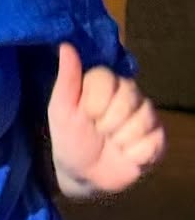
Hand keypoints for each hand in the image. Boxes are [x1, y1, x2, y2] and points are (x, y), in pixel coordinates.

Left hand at [47, 42, 164, 196]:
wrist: (83, 174)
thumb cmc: (69, 138)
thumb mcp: (61, 109)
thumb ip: (67, 78)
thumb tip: (66, 45)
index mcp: (104, 84)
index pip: (108, 78)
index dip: (95, 101)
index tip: (85, 114)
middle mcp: (129, 95)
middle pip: (129, 97)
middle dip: (108, 121)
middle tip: (98, 131)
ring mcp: (146, 116)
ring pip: (143, 119)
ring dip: (121, 139)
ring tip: (111, 144)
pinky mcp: (158, 138)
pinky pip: (154, 142)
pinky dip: (136, 154)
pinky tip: (126, 156)